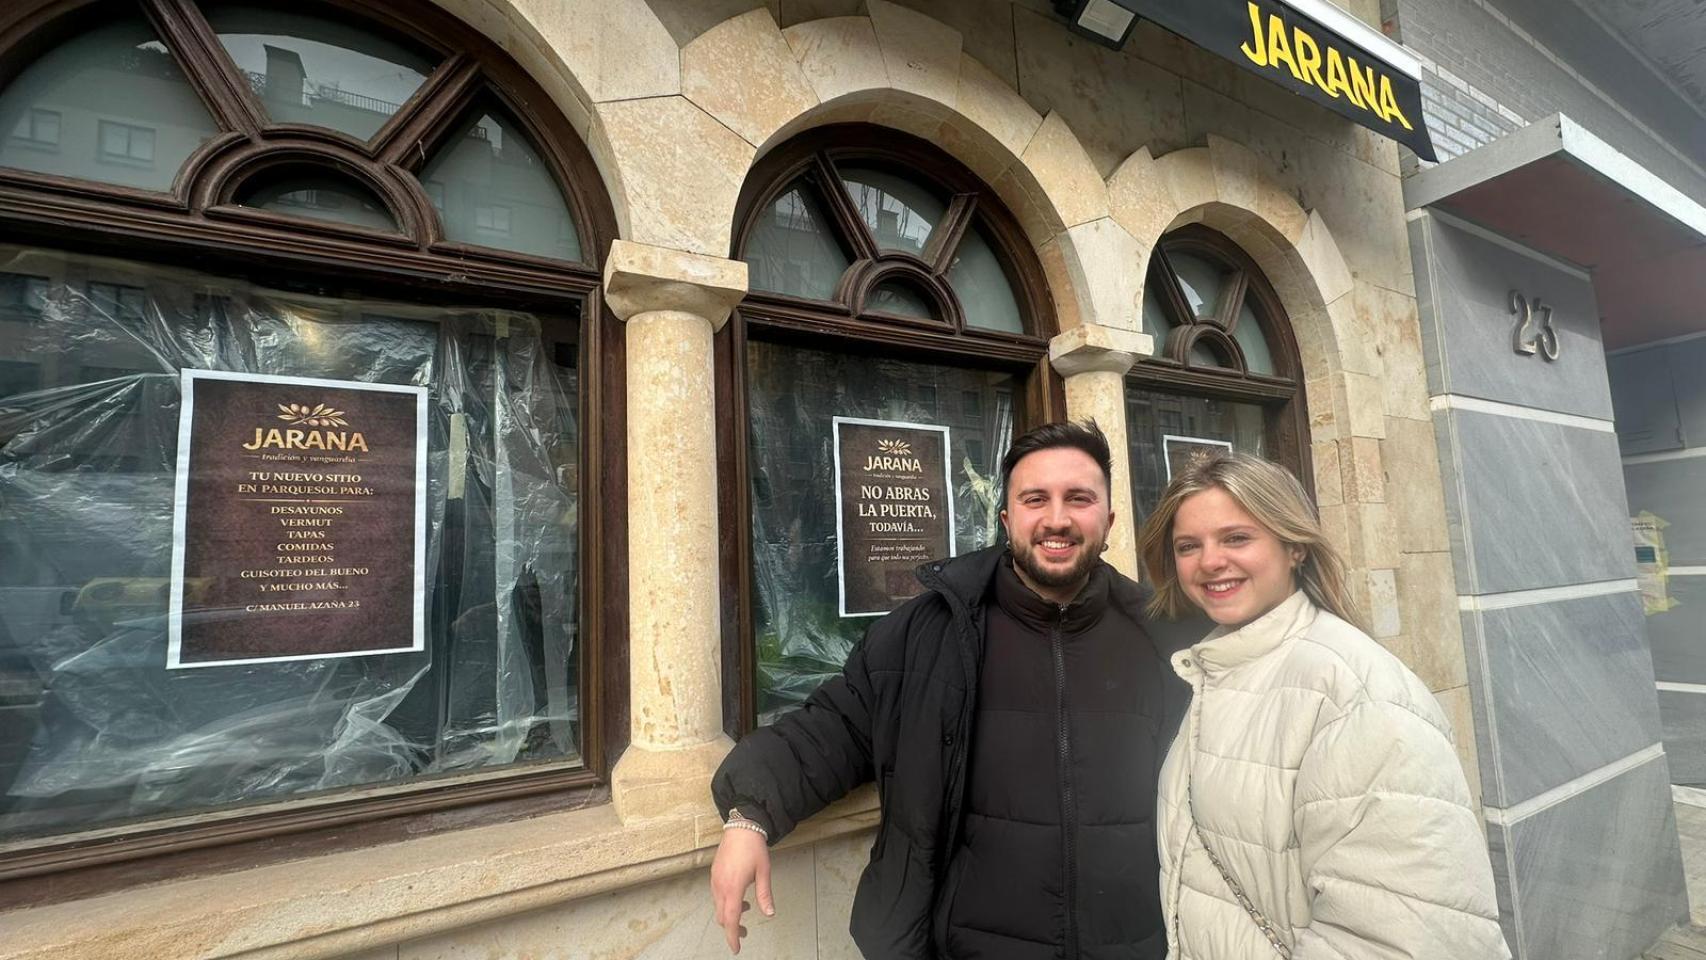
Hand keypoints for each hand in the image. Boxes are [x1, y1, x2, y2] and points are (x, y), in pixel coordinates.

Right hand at [709, 826, 773, 953]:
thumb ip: (765, 895)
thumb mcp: (764, 872)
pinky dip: (726, 902)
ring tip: (746, 908)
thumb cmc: (753, 847)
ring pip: (718, 907)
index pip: (730, 919)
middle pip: (722, 916)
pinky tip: (739, 895)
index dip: (733, 936)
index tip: (736, 947)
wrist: (742, 826)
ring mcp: (715, 880)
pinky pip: (717, 895)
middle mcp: (720, 885)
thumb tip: (769, 913)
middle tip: (746, 932)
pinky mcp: (714, 874)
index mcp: (733, 887)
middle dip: (732, 928)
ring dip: (729, 914)